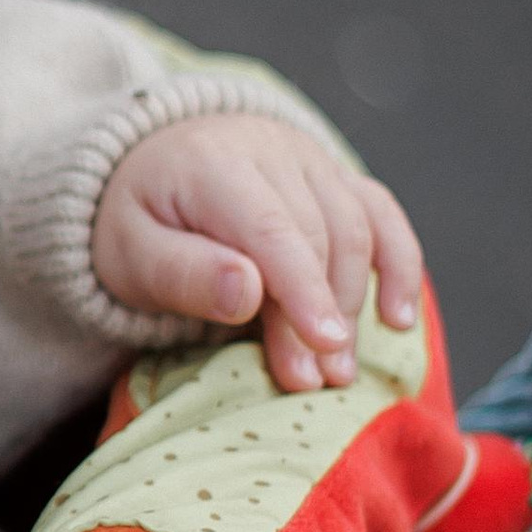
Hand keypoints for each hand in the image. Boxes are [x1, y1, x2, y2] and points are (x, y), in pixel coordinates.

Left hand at [91, 111, 422, 391]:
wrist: (150, 168)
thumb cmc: (139, 221)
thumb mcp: (132, 253)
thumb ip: (184, 273)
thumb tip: (248, 293)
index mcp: (213, 163)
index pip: (273, 228)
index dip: (303, 291)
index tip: (321, 349)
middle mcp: (271, 149)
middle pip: (318, 234)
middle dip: (321, 314)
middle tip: (312, 381)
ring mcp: (310, 158)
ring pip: (357, 228)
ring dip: (356, 303)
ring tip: (339, 370)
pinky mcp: (334, 177)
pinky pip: (382, 213)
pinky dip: (399, 265)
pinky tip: (398, 319)